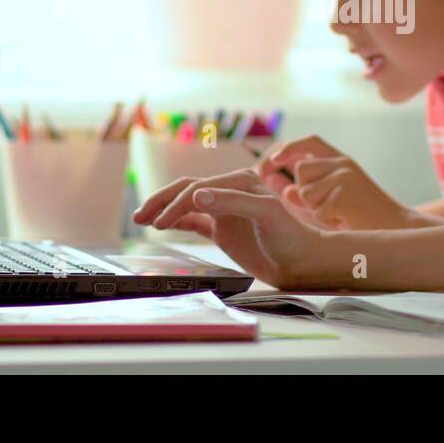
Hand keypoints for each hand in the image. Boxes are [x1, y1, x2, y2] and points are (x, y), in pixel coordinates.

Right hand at [132, 169, 328, 288]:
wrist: (303, 261)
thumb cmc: (290, 236)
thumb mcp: (265, 214)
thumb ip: (232, 202)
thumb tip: (197, 194)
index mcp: (240, 181)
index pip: (199, 187)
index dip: (177, 202)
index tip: (162, 221)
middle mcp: (230, 192)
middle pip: (187, 190)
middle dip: (162, 201)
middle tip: (140, 217)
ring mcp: (225, 210)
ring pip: (187, 203)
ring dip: (165, 209)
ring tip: (142, 219)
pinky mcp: (224, 228)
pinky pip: (194, 220)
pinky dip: (177, 220)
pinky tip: (161, 224)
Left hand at [257, 136, 412, 230]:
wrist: (396, 230)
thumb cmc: (364, 218)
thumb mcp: (333, 201)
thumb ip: (308, 194)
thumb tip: (285, 189)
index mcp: (343, 160)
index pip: (310, 142)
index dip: (288, 148)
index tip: (272, 161)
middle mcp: (344, 163)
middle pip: (301, 170)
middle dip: (304, 192)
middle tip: (326, 208)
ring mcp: (345, 177)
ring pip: (305, 191)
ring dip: (315, 209)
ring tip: (339, 215)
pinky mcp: (345, 195)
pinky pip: (317, 210)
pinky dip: (326, 221)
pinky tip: (345, 221)